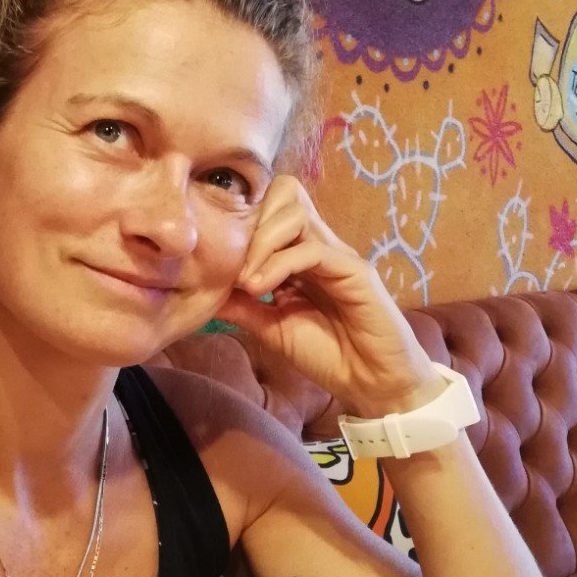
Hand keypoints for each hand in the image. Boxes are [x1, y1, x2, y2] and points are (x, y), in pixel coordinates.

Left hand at [217, 175, 440, 416]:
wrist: (372, 384)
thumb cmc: (328, 354)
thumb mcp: (271, 328)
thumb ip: (243, 306)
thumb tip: (204, 291)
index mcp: (300, 253)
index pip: (273, 205)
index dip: (244, 221)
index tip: (222, 257)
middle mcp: (320, 245)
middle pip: (286, 192)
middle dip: (252, 221)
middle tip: (235, 264)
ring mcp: (338, 255)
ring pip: (296, 215)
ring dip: (261, 243)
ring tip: (247, 281)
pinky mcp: (356, 271)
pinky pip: (312, 250)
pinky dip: (279, 264)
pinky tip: (260, 289)